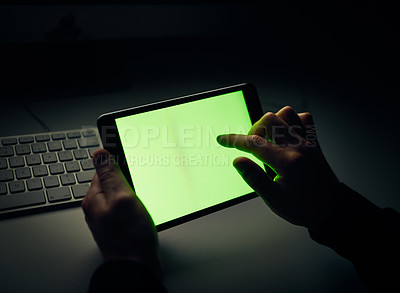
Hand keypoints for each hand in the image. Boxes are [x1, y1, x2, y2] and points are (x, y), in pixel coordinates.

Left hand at [82, 149, 161, 277]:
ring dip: (132, 194)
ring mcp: (109, 218)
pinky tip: (142, 212)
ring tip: (141, 201)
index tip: (130, 163)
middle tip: (139, 187)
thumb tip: (99, 153)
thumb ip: (110, 175)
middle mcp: (98, 208)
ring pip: (121, 196)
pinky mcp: (119, 226)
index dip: (118, 164)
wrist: (137, 267)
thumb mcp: (122, 198)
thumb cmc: (130, 237)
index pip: (103, 170)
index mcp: (94, 199)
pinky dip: (135, 206)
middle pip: (112, 183)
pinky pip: (126, 209)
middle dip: (127, 181)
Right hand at [217, 106, 339, 229]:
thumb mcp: (275, 200)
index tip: (223, 140)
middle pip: (269, 120)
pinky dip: (291, 121)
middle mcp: (299, 147)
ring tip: (267, 139)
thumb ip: (255, 178)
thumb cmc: (303, 207)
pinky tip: (284, 135)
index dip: (234, 140)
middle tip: (251, 146)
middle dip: (254, 130)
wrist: (331, 209)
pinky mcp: (314, 142)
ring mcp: (308, 142)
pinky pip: (303, 118)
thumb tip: (238, 161)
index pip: (254, 143)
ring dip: (272, 122)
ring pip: (286, 113)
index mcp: (287, 162)